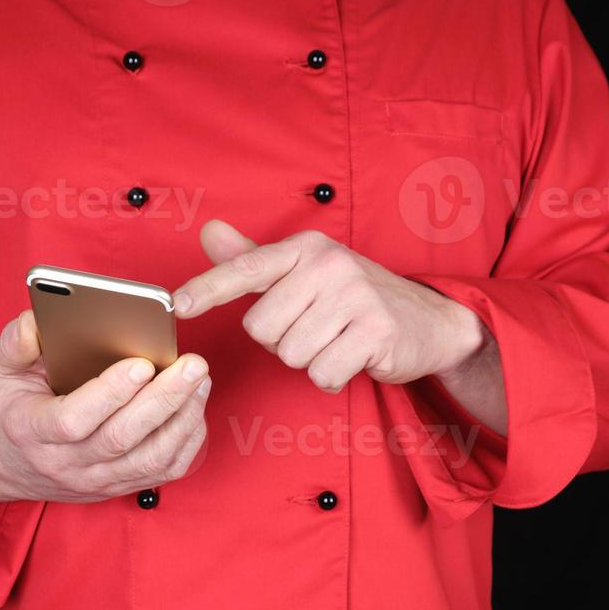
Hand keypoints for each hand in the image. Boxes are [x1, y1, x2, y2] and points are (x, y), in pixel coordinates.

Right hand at [0, 311, 210, 503]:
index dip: (109, 393)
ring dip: (183, 418)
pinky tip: (195, 406)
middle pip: (122, 438)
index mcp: (32, 431)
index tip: (141, 363)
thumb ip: (15, 343)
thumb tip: (40, 320)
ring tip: (201, 380)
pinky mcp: (120, 486)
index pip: (73, 420)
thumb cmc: (11, 409)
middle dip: (163, 399)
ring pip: (150, 458)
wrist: (10, 467)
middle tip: (193, 365)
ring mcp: (97, 480)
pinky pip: (164, 470)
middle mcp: (66, 463)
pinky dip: (187, 440)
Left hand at [173, 220, 487, 393]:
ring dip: (309, 360)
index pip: (248, 269)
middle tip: (316, 329)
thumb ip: (254, 260)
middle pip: (263, 330)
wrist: (429, 322)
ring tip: (336, 341)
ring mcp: (355, 297)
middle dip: (281, 342)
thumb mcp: (306, 274)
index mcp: (305, 249)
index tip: (179, 306)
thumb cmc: (355, 299)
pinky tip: (352, 358)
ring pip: (291, 355)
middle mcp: (328, 265)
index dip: (210, 289)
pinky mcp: (375, 331)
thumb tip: (209, 232)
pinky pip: (322, 373)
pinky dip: (332, 376)